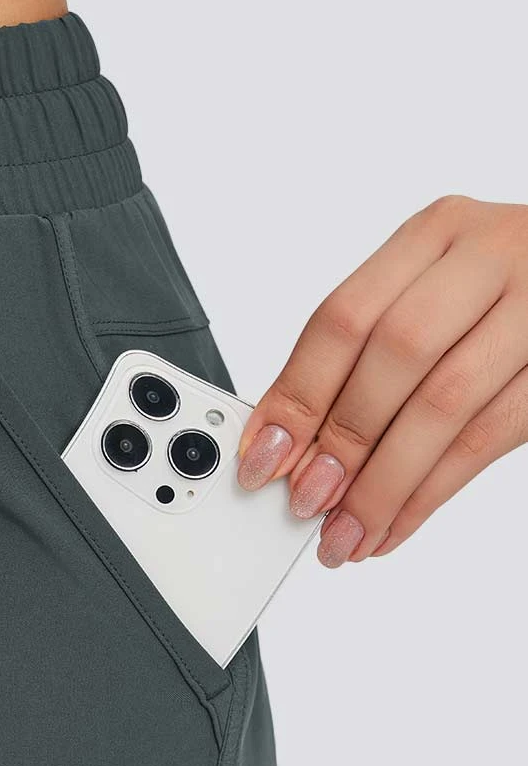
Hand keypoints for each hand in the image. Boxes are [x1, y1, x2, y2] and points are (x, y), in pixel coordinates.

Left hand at [234, 195, 527, 565]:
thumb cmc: (503, 288)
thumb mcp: (432, 291)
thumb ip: (367, 351)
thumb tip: (291, 439)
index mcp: (435, 233)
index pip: (345, 317)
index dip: (297, 394)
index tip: (262, 455)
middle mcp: (488, 259)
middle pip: (395, 355)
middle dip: (342, 440)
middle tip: (307, 499)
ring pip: (444, 405)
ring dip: (384, 484)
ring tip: (347, 532)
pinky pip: (489, 439)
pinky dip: (431, 493)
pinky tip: (396, 523)